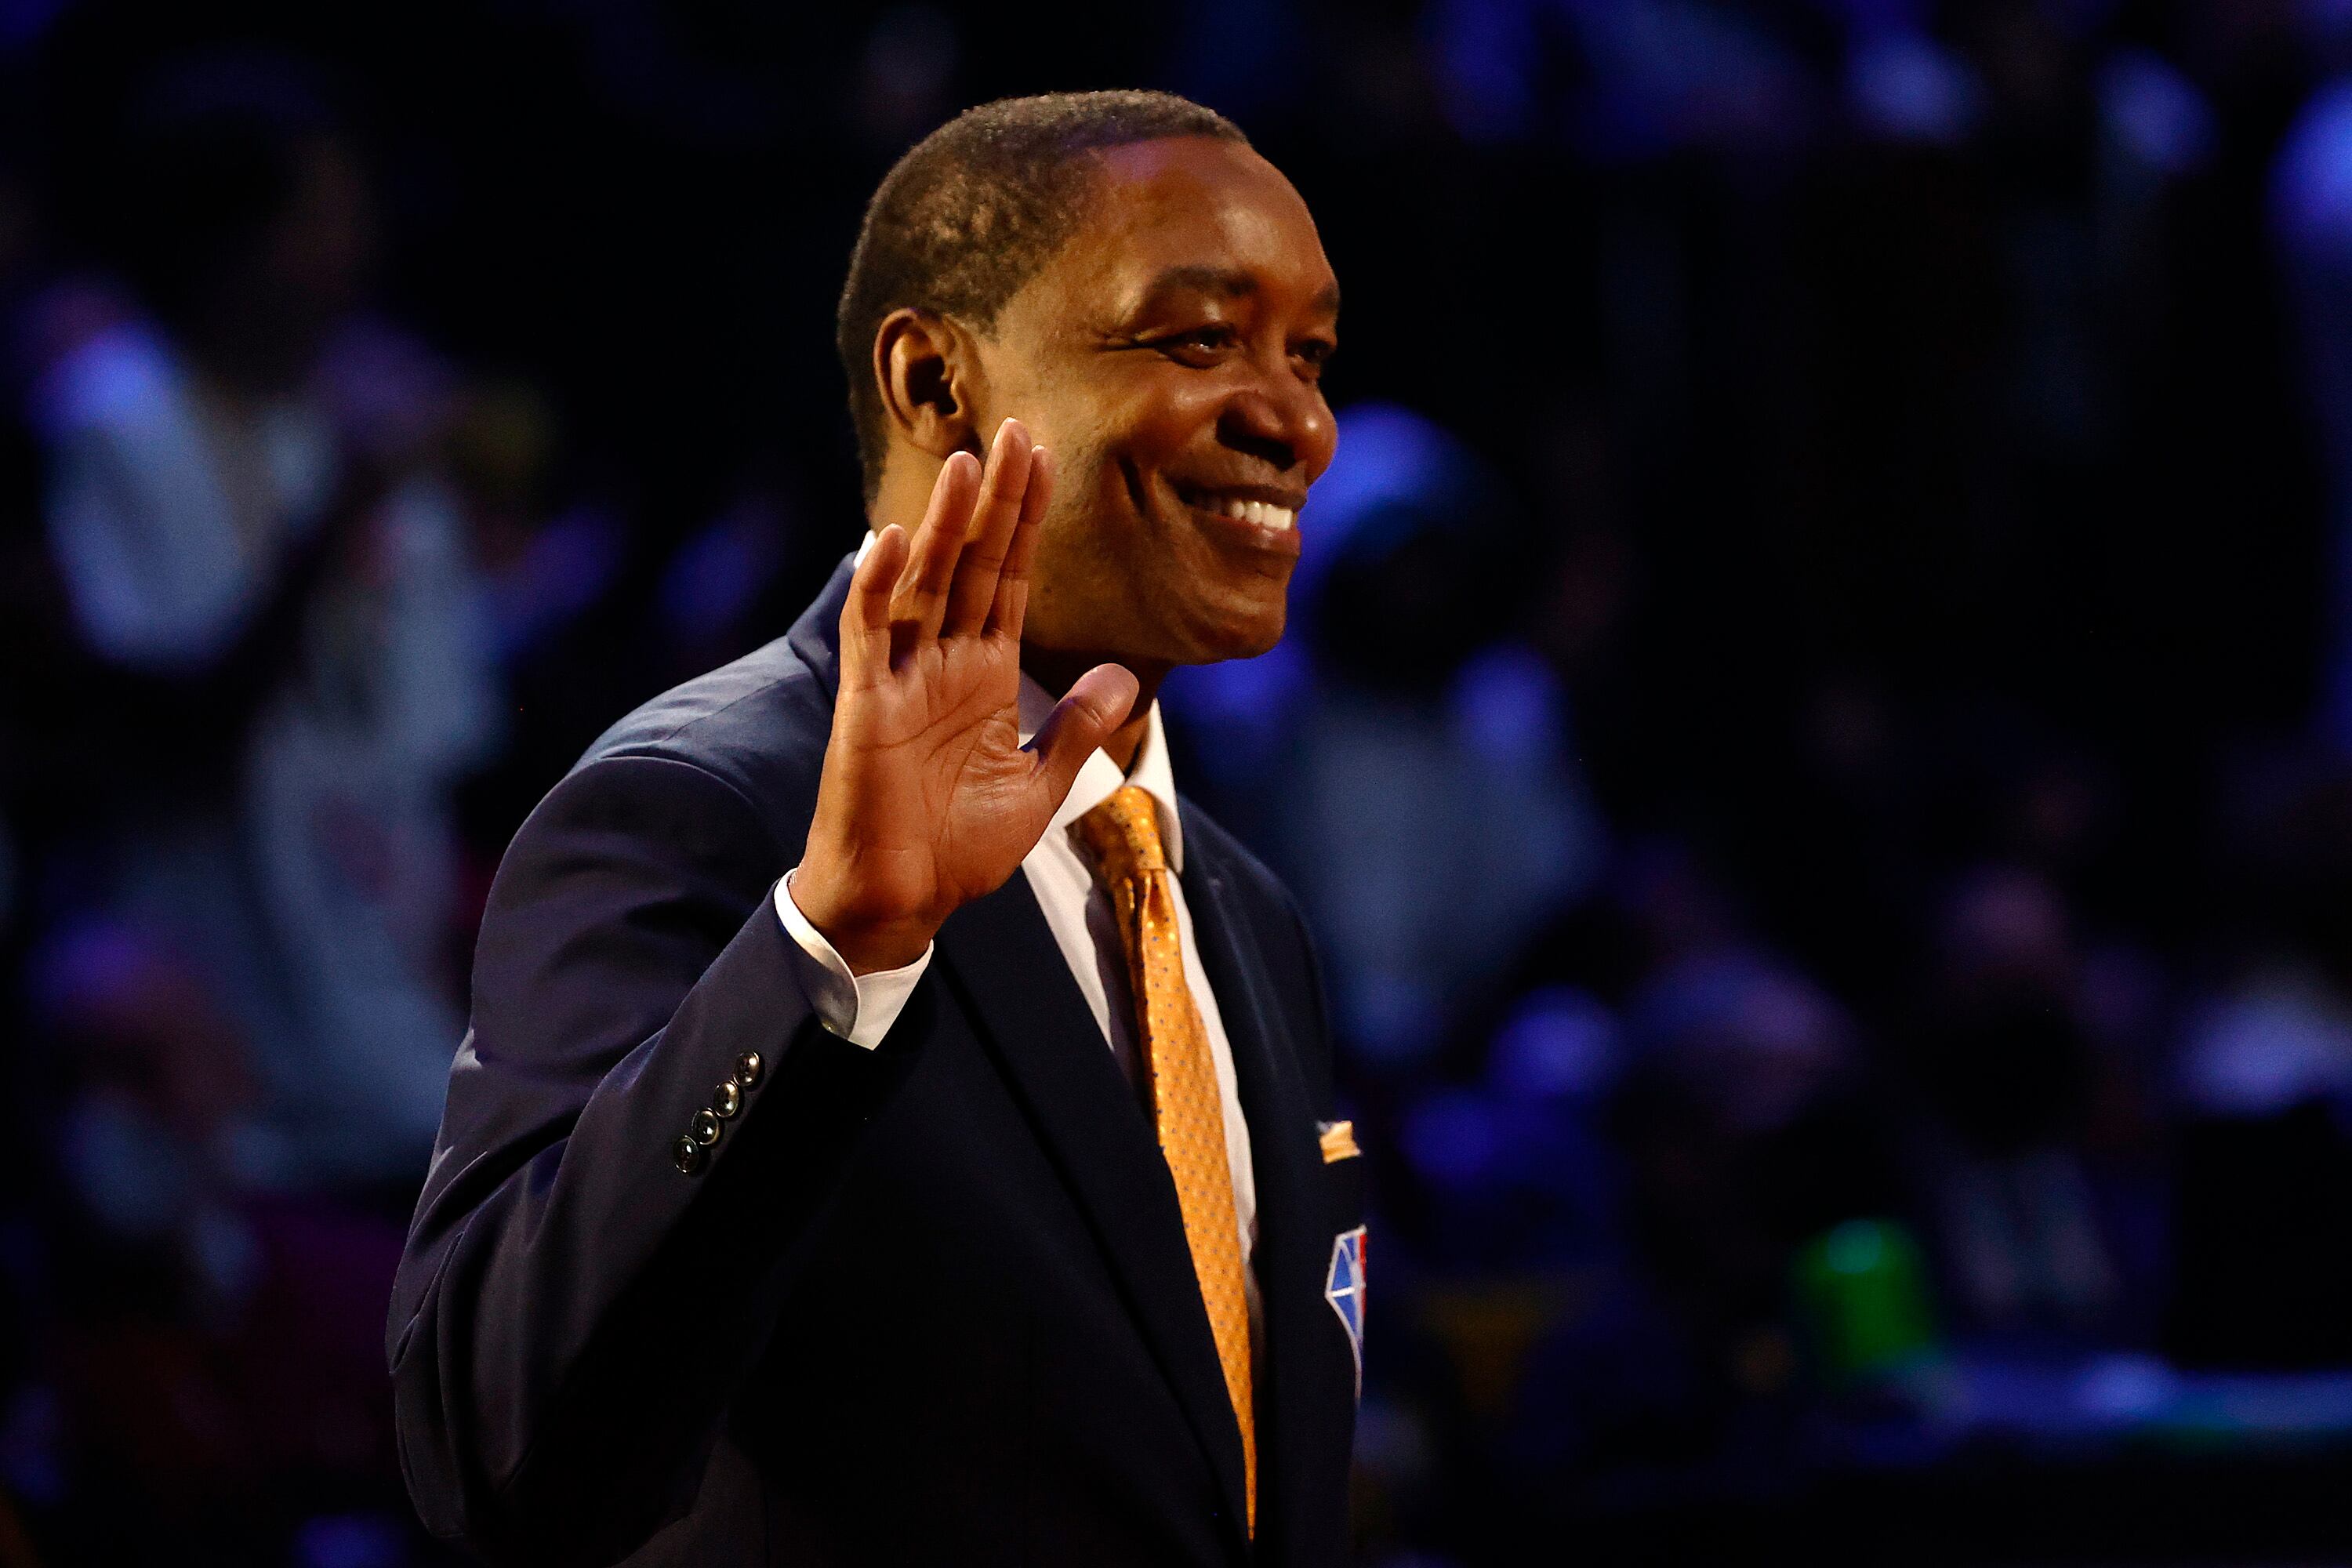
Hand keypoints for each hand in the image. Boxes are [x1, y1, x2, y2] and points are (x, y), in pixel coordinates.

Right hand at [793, 419, 1139, 972]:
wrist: (903, 901)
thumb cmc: (958, 850)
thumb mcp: (1037, 784)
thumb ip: (1075, 727)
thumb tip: (1123, 675)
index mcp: (984, 673)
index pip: (1009, 579)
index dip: (1026, 520)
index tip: (1044, 457)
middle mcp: (942, 662)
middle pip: (970, 564)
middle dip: (994, 500)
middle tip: (1015, 429)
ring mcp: (900, 678)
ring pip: (923, 583)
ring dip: (941, 525)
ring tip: (966, 465)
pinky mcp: (865, 705)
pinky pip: (868, 635)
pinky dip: (875, 589)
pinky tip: (886, 541)